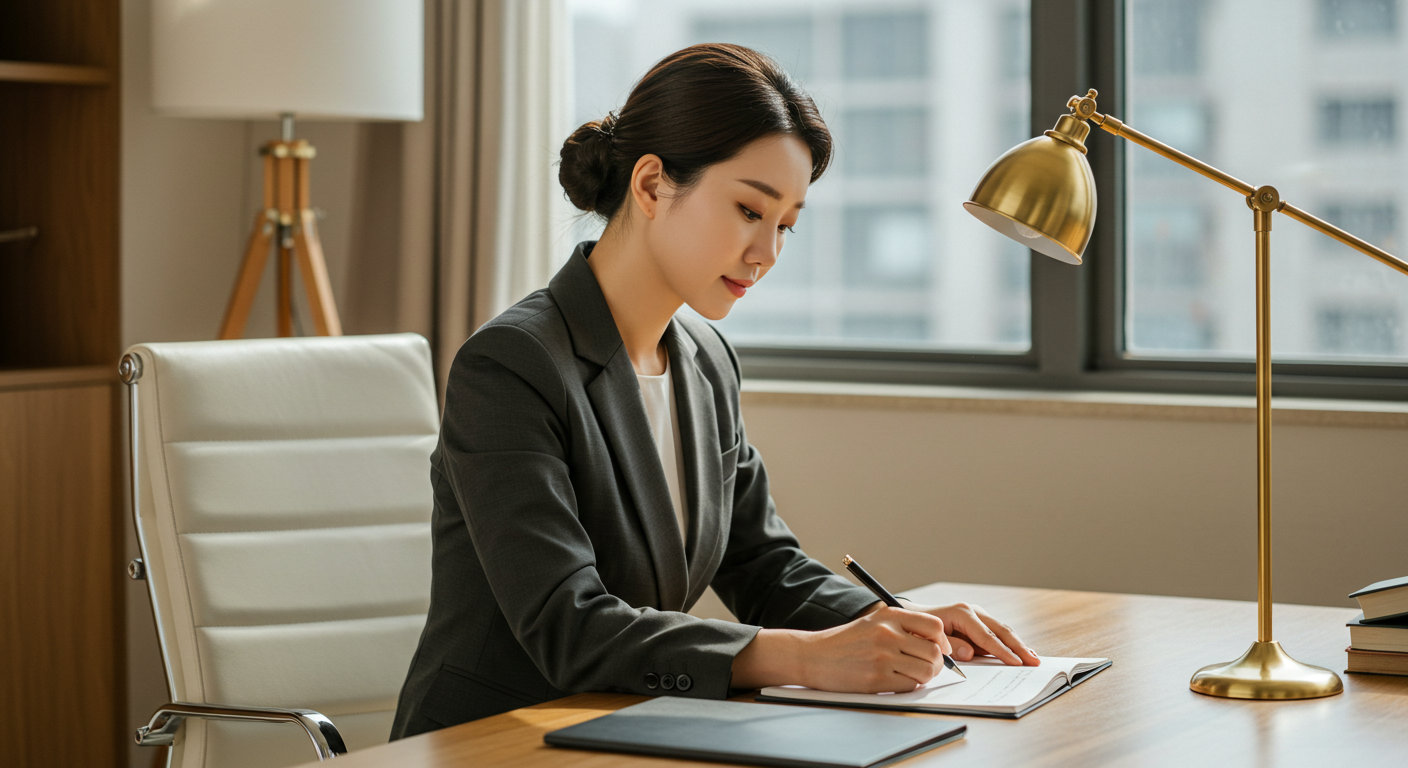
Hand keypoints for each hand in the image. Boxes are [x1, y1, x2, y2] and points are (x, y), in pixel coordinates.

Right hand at [796, 606, 951, 691]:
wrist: (813, 656)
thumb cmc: (845, 641)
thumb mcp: (872, 622)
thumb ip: (902, 628)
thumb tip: (937, 644)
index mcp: (889, 616)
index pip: (934, 626)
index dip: (942, 641)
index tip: (940, 649)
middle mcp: (887, 634)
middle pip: (934, 652)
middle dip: (936, 664)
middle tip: (927, 667)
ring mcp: (882, 657)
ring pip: (925, 671)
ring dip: (924, 677)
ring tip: (912, 675)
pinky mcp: (876, 680)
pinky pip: (909, 686)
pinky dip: (908, 686)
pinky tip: (896, 681)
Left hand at [909, 601, 1039, 666]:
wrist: (911, 617)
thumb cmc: (920, 629)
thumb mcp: (930, 638)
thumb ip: (951, 645)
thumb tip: (971, 653)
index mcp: (962, 613)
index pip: (987, 636)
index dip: (1002, 651)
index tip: (1017, 663)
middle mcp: (973, 611)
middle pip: (1001, 630)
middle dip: (1018, 647)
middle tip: (1034, 662)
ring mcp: (978, 615)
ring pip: (1003, 630)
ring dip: (1018, 645)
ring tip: (1034, 658)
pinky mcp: (979, 621)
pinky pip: (998, 632)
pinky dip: (1011, 642)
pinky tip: (1023, 652)